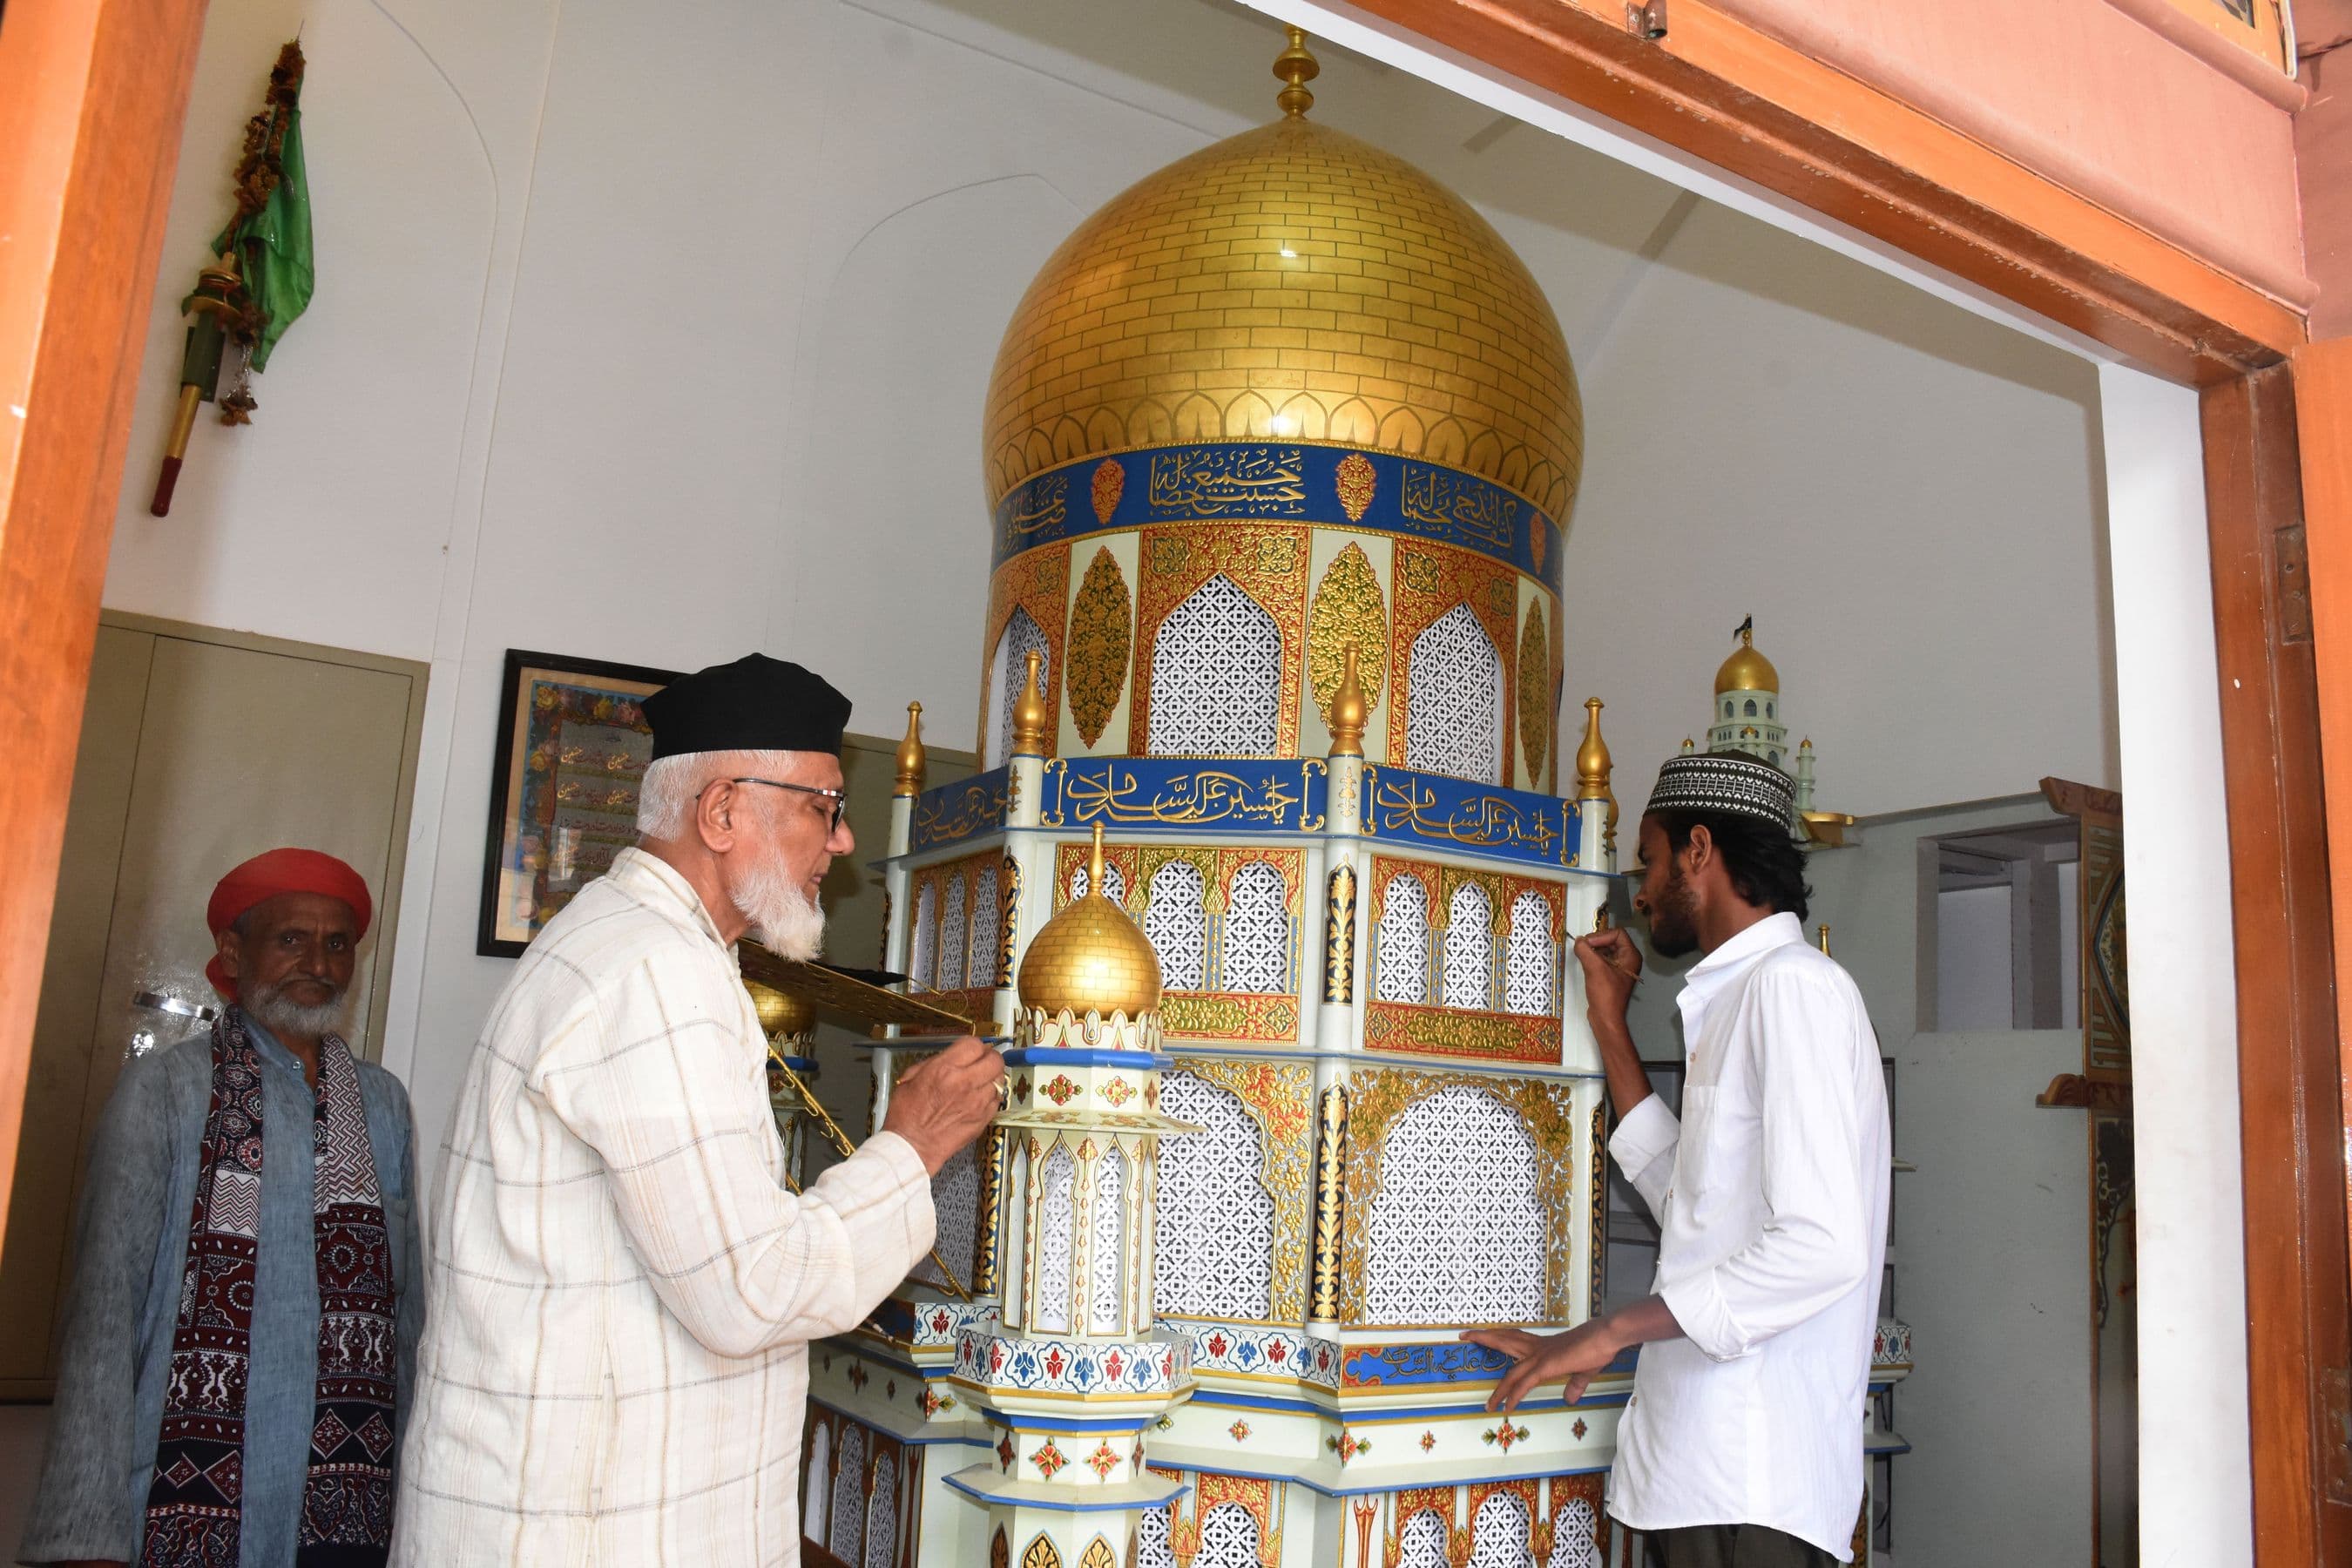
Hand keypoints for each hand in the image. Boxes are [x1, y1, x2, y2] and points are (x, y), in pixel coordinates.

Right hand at [882, 1037, 1005, 1173]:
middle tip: (981, 1062)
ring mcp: (977, 1102)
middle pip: (995, 1059)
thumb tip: (952, 1056)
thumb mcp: (911, 1078)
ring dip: (991, 1077)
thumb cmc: (907, 1114)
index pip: (974, 1045)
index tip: (971, 1051)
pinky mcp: (984, 1118)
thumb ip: (935, 1062)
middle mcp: (965, 1083)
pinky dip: (991, 1096)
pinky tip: (979, 1098)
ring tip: (980, 1082)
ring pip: (999, 1079)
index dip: (974, 1045)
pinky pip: (997, 1099)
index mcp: (944, 1069)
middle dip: (989, 1058)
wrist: (912, 1146)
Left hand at [1462, 1318, 1620, 1411]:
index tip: (1484, 1334)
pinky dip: (1514, 1396)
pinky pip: (1524, 1384)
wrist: (1606, 1337)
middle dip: (1484, 1339)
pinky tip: (1507, 1407)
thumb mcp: (1584, 1371)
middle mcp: (1537, 1349)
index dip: (1498, 1336)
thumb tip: (1570, 1397)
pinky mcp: (1546, 1367)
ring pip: (1511, 1371)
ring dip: (1497, 1389)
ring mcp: (1540, 1357)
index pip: (1514, 1339)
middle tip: (1464, 1335)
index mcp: (1544, 1346)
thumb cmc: (1597, 1348)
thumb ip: (1575, 1384)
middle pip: (1504, 1341)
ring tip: (1487, 1403)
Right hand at [1572, 927, 1642, 1027]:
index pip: (1617, 933)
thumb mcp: (1594, 968)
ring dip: (1593, 950)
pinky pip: (1601, 959)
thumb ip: (1585, 950)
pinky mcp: (1610, 975)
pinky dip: (1592, 958)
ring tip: (1584, 955)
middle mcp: (1627, 960)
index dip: (1601, 936)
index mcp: (1631, 956)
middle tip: (1584, 947)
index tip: (1588, 943)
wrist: (1605, 1017)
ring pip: (1605, 949)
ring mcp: (1619, 968)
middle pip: (1611, 939)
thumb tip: (1579, 941)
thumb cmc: (1607, 997)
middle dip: (1596, 941)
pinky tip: (1585, 963)